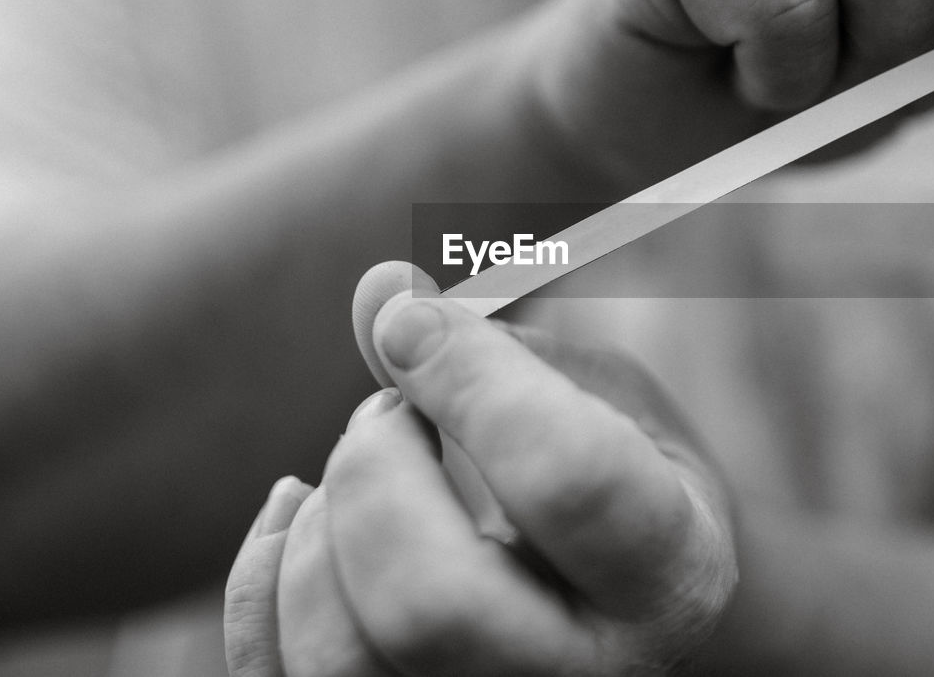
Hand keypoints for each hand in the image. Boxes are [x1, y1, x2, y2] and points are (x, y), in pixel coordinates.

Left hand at [225, 263, 736, 675]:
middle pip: (431, 602)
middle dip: (377, 469)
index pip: (566, 481)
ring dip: (319, 523)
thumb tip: (381, 293)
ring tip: (369, 462)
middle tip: (390, 409)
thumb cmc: (618, 480)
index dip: (473, 382)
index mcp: (669, 576)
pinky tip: (305, 511)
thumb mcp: (599, 396)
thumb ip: (498, 345)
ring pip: (341, 657)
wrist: (617, 599)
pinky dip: (264, 574)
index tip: (414, 324)